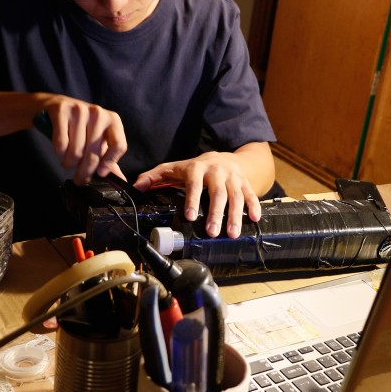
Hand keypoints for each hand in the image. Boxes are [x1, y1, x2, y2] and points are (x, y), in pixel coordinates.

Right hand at [42, 95, 126, 184]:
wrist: (55, 105)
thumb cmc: (81, 127)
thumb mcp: (99, 140)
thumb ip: (109, 160)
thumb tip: (120, 181)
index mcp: (113, 120)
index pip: (119, 145)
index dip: (109, 163)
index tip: (100, 174)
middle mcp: (98, 113)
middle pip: (94, 153)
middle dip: (84, 172)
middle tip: (79, 180)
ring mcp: (79, 111)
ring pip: (76, 151)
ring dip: (69, 164)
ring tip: (68, 163)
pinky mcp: (62, 111)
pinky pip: (61, 143)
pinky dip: (59, 153)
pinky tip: (60, 151)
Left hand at [133, 151, 261, 238]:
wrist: (225, 157)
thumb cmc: (196, 169)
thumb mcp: (175, 169)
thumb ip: (154, 176)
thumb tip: (136, 186)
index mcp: (197, 168)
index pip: (195, 184)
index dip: (193, 200)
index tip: (191, 217)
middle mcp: (217, 172)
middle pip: (218, 193)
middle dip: (216, 213)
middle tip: (212, 232)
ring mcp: (233, 177)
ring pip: (236, 196)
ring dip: (235, 215)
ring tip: (231, 233)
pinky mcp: (245, 183)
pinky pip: (251, 194)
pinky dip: (254, 206)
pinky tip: (254, 219)